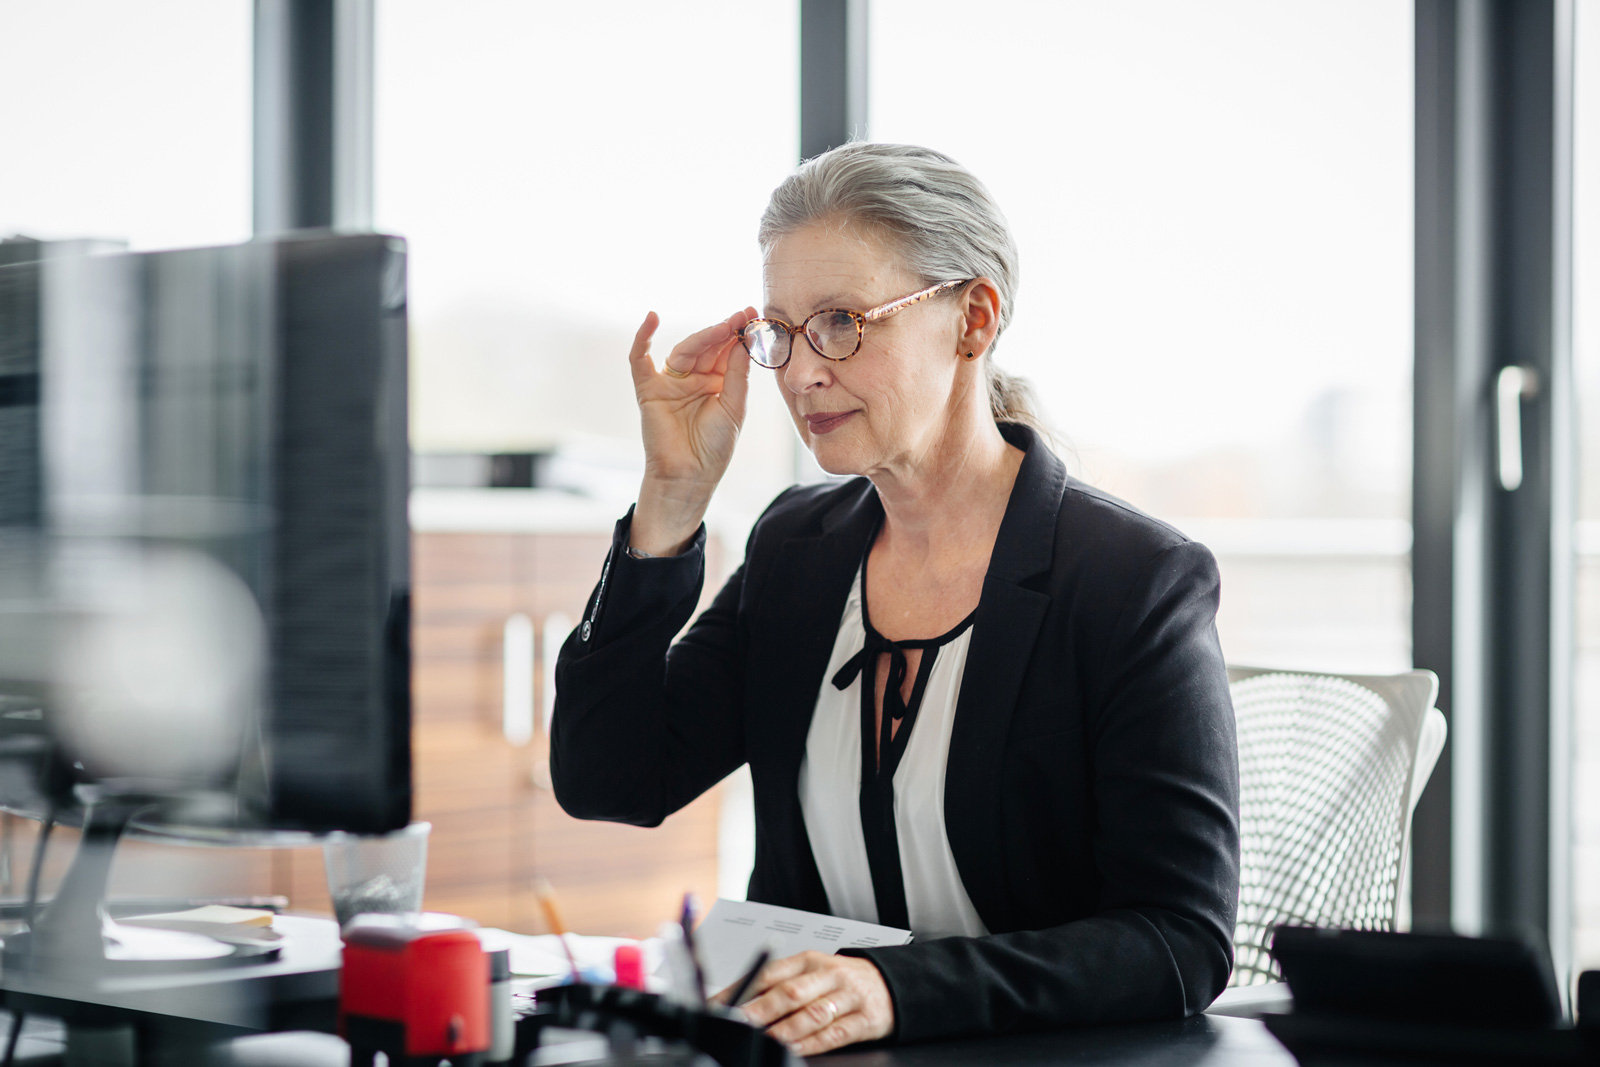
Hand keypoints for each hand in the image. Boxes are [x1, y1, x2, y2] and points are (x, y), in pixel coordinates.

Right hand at [627, 307, 756, 554]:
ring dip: (704, 336)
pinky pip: (640, 360)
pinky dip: (643, 338)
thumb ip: (737, 374)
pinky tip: (652, 318)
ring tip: (725, 325)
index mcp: (718, 383)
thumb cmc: (715, 447)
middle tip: (743, 315)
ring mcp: (671, 382)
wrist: (690, 476)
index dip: (740, 334)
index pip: (728, 352)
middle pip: (708, 347)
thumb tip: (742, 341)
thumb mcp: (734, 407)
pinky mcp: (649, 390)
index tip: (753, 314)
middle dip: (725, 330)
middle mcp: (694, 379)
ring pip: (685, 350)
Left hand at [715, 951, 894, 1054]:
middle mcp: (828, 975)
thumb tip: (737, 1002)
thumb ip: (779, 985)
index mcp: (809, 960)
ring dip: (785, 1030)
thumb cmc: (841, 981)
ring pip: (812, 1014)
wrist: (890, 983)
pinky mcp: (865, 1019)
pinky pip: (835, 1033)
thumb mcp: (812, 973)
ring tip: (764, 1041)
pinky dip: (813, 1043)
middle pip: (791, 992)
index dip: (744, 988)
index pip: (771, 972)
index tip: (721, 1004)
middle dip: (761, 1010)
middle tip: (739, 1023)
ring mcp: (848, 997)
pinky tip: (796, 1049)